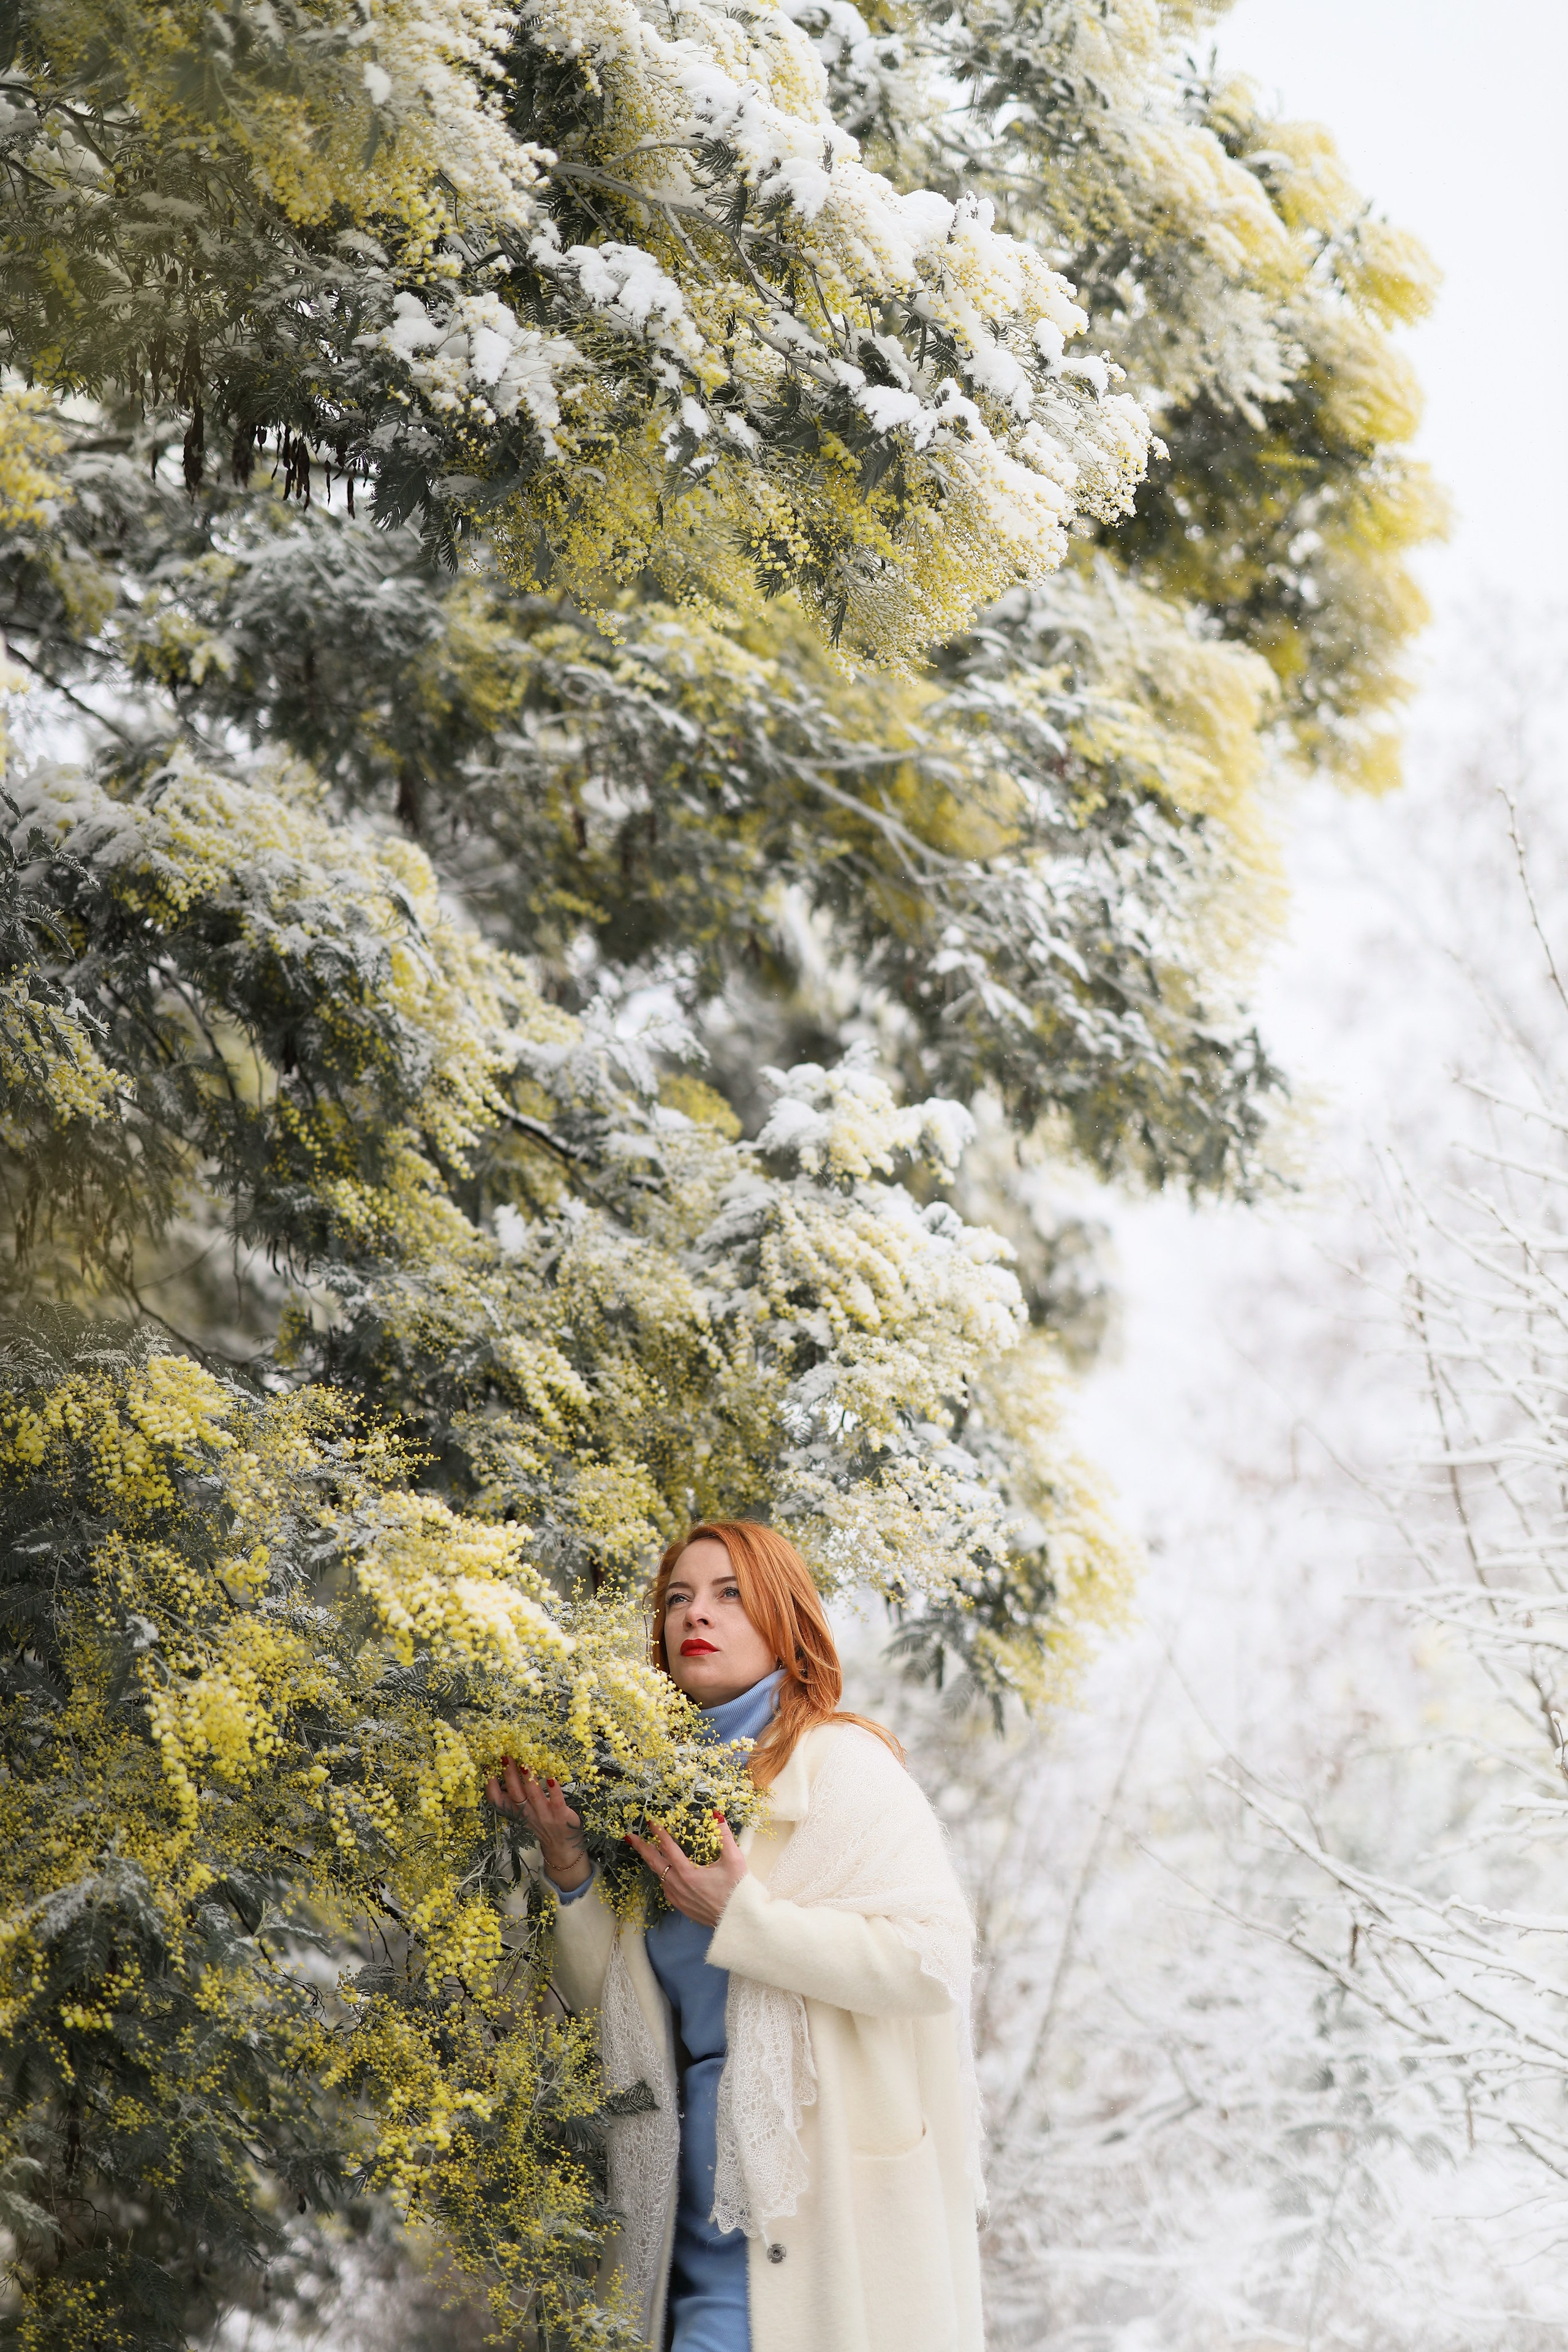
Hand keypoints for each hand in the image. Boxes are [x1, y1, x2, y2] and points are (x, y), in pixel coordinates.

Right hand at [486, 1756, 589, 1890]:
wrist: (562, 1846)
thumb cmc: (542, 1823)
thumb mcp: (523, 1812)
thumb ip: (515, 1795)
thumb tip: (507, 1767)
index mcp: (516, 1811)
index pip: (498, 1801)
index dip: (490, 1785)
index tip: (487, 1766)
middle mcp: (527, 1813)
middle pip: (515, 1794)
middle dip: (509, 1775)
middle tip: (506, 1757)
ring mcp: (544, 1816)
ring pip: (533, 1796)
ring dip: (529, 1780)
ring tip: (525, 1765)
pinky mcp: (561, 1816)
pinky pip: (556, 1802)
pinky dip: (554, 1791)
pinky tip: (552, 1778)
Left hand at [624, 1816, 746, 1927]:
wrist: (739, 1921)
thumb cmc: (738, 1891)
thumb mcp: (734, 1860)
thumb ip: (724, 1835)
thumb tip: (717, 1815)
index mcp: (688, 1873)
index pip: (669, 1848)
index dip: (659, 1833)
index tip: (651, 1822)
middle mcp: (679, 1886)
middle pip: (655, 1863)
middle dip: (642, 1848)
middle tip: (630, 1837)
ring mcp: (678, 1898)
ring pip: (659, 1876)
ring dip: (652, 1862)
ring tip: (647, 1851)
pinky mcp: (682, 1906)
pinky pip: (666, 1888)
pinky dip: (662, 1876)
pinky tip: (665, 1872)